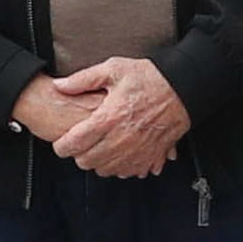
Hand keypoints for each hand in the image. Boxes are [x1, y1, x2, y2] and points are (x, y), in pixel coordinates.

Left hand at [48, 56, 190, 180]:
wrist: (183, 88)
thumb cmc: (149, 77)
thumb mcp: (113, 69)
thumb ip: (82, 79)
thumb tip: (59, 86)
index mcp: (108, 117)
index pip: (75, 142)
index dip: (62, 147)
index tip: (60, 144)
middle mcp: (121, 138)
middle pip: (87, 161)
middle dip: (78, 155)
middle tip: (80, 145)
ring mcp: (137, 150)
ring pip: (106, 170)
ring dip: (97, 163)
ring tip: (97, 149)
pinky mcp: (150, 156)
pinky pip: (128, 172)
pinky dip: (119, 167)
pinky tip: (118, 155)